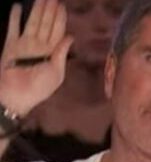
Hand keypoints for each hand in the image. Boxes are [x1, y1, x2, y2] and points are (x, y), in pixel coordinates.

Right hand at [0, 0, 73, 115]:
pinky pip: (13, 28)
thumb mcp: (56, 72)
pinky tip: (17, 6)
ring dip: (36, 11)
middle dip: (49, 10)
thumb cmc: (40, 86)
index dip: (60, 19)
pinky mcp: (11, 45)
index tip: (62, 6)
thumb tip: (70, 35)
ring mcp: (25, 44)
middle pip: (46, 24)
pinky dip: (15, 17)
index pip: (58, 31)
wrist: (17, 94)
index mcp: (53, 52)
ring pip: (32, 23)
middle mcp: (39, 45)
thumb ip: (62, 53)